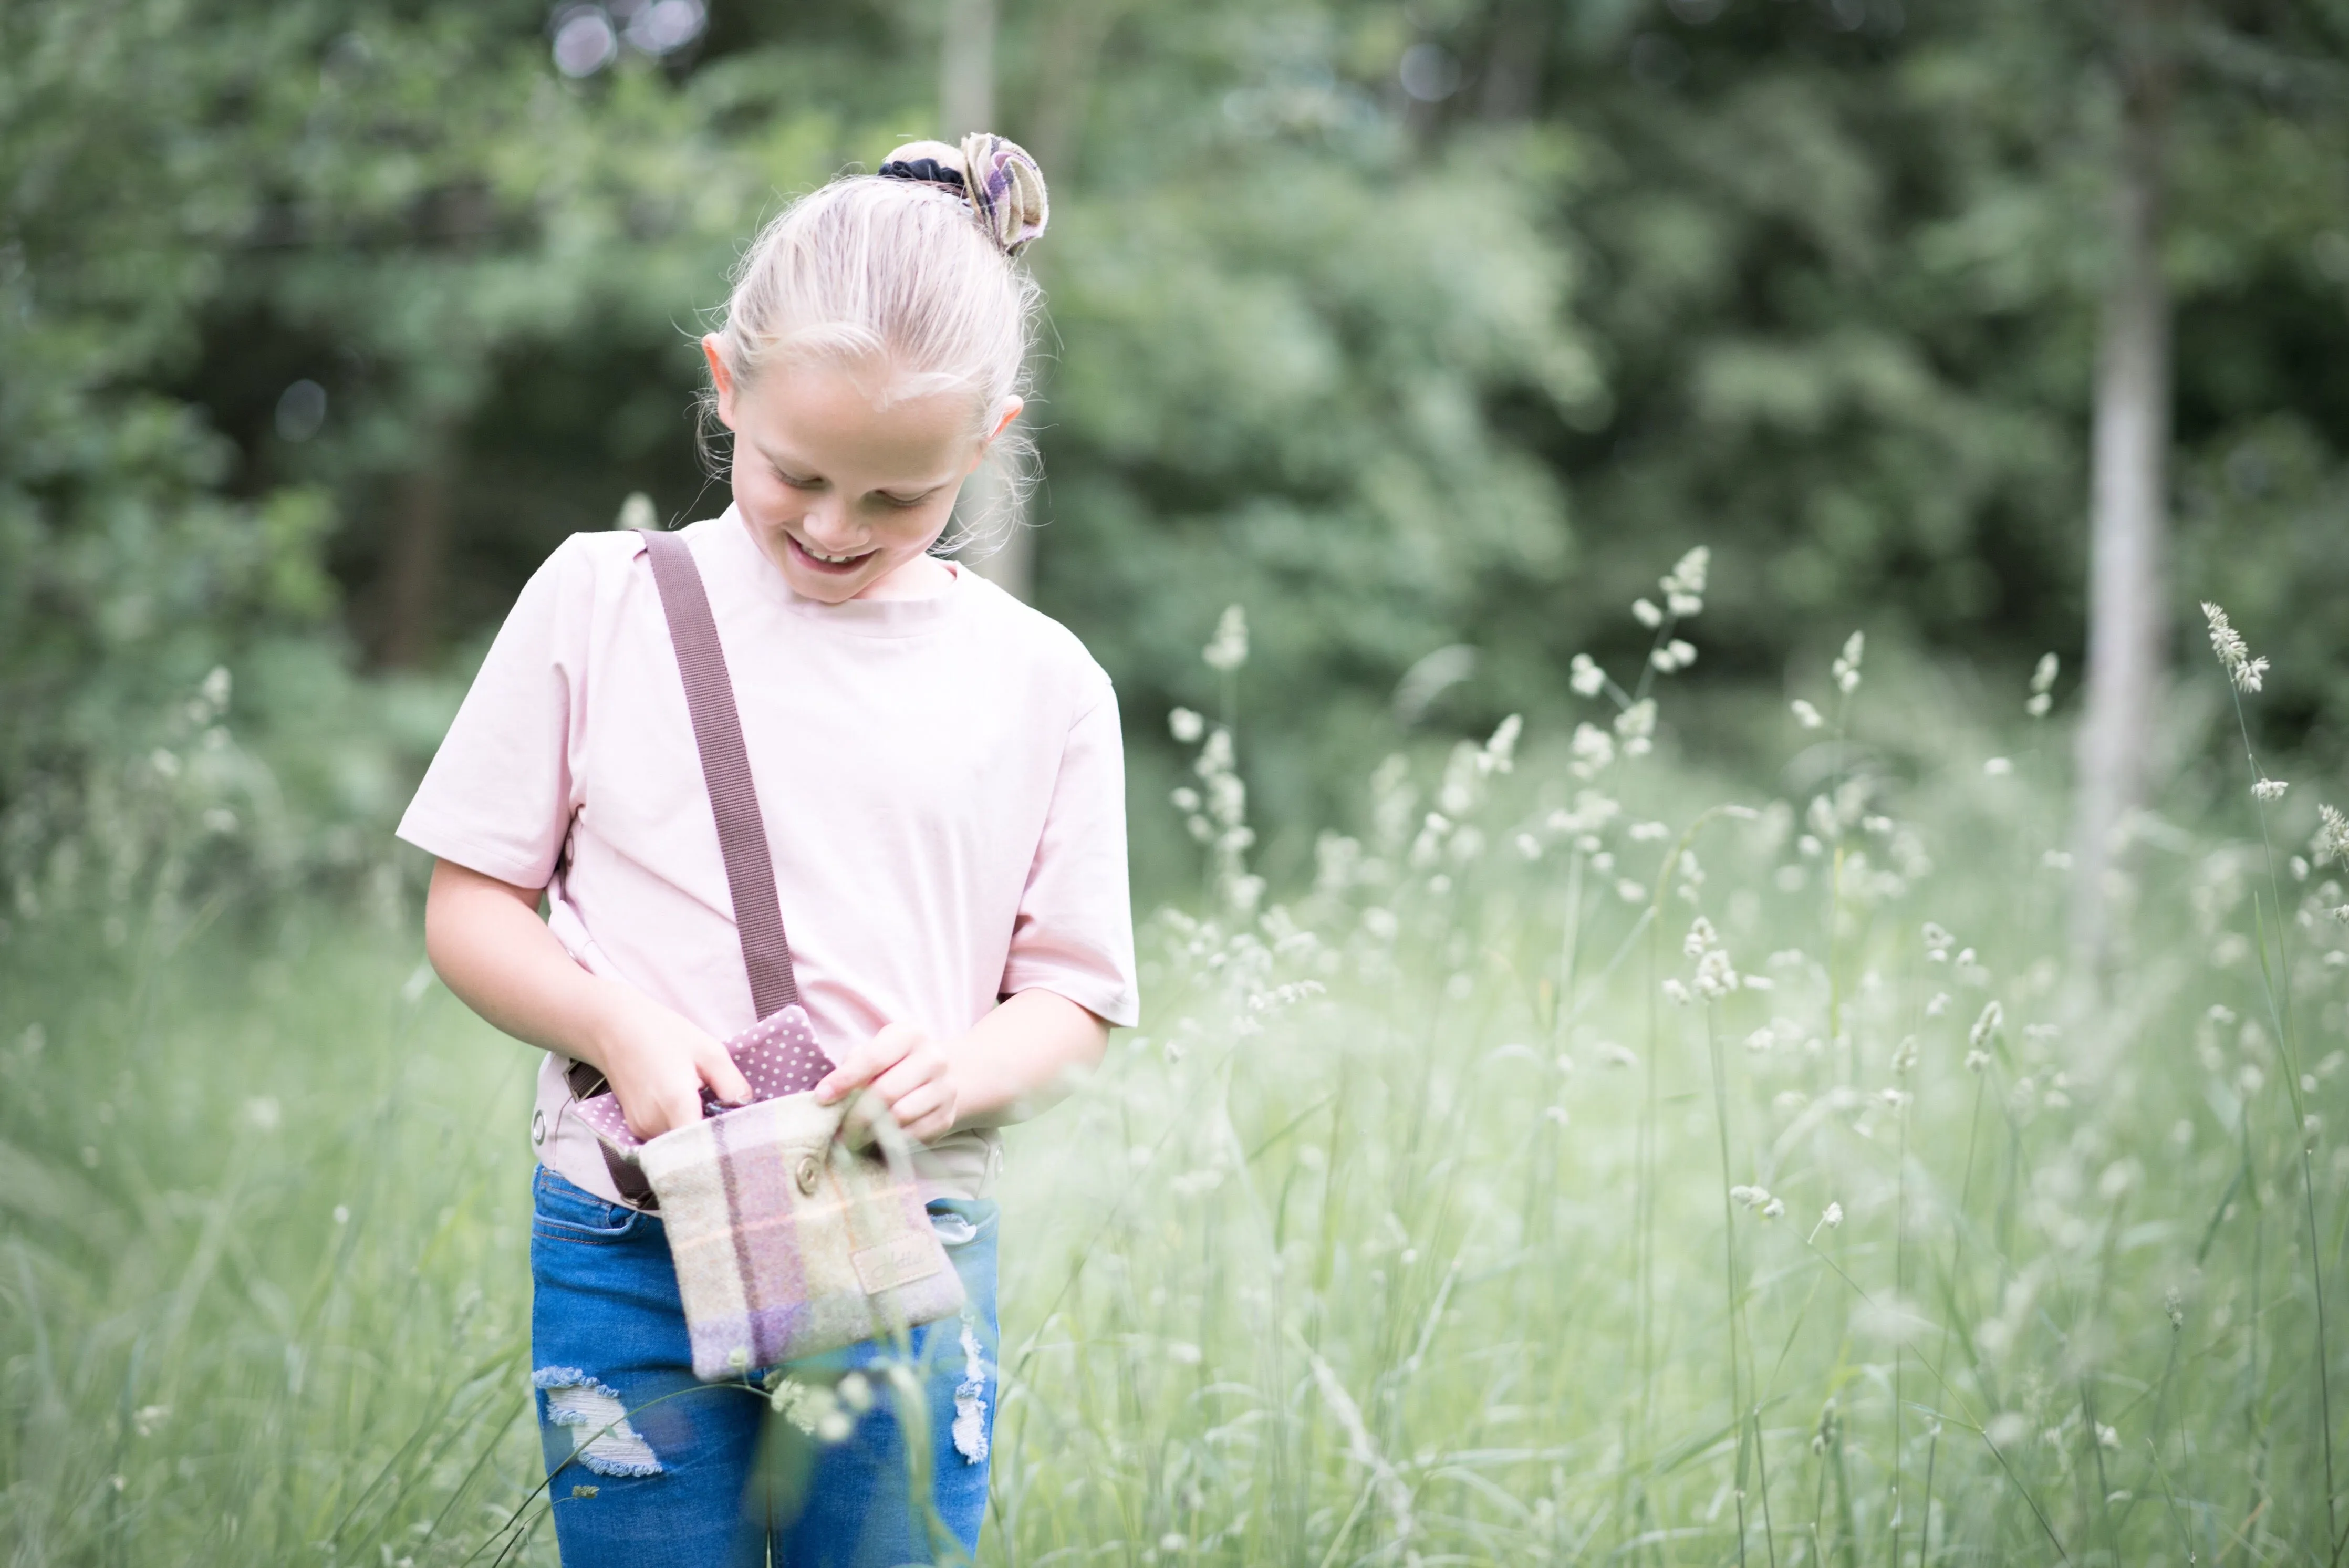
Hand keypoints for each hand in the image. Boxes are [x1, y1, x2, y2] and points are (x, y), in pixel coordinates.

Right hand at [592, 986, 753, 1141]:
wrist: (615, 1029)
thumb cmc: (665, 1035)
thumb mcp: (709, 1051)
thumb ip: (732, 1084)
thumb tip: (749, 1111)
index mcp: (676, 1103)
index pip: (704, 1148)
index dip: (726, 1146)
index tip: (743, 1135)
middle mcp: (655, 1124)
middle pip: (694, 1150)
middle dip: (714, 1140)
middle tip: (731, 1121)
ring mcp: (642, 1129)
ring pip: (680, 1147)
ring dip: (697, 1135)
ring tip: (707, 1110)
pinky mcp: (636, 1128)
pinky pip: (666, 1139)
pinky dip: (681, 1130)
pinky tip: (689, 1110)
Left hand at [815, 1023, 958, 1143]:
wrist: (937, 1077)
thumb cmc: (893, 1064)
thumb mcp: (873, 1052)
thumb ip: (852, 1065)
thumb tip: (829, 1095)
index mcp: (910, 1035)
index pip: (873, 1058)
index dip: (844, 1080)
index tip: (821, 1098)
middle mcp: (933, 1058)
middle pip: (885, 1092)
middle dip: (855, 1116)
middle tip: (839, 1131)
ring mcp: (945, 1088)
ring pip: (900, 1116)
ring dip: (871, 1132)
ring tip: (854, 1138)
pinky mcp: (947, 1116)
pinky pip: (913, 1135)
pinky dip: (891, 1141)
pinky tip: (878, 1140)